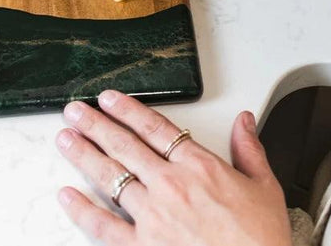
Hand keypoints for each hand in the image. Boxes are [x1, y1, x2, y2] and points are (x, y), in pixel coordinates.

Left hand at [56, 91, 291, 245]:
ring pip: (110, 176)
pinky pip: (105, 227)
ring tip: (66, 139)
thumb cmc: (261, 241)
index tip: (109, 99)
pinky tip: (67, 196)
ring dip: (84, 154)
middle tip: (76, 111)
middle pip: (124, 145)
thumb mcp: (265, 188)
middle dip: (96, 124)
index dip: (128, 109)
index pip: (154, 127)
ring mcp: (154, 217)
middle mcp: (171, 186)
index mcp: (199, 167)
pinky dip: (83, 211)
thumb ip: (249, 150)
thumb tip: (244, 121)